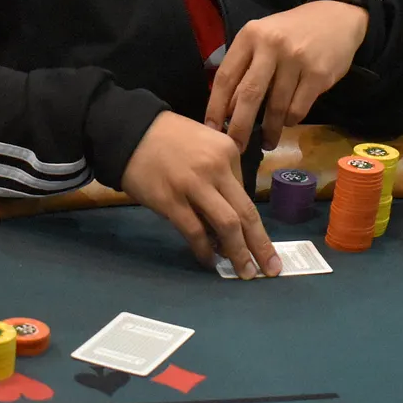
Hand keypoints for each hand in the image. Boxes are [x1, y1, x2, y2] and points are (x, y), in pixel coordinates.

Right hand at [120, 111, 280, 278]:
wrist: (130, 130)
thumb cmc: (169, 138)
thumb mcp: (206, 144)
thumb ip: (220, 173)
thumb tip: (228, 216)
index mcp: (228, 152)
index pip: (246, 194)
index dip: (253, 224)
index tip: (259, 244)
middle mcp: (216, 168)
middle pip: (246, 213)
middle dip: (261, 245)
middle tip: (271, 268)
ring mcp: (193, 185)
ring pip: (226, 225)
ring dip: (238, 253)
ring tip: (245, 272)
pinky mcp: (170, 201)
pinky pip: (195, 232)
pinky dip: (205, 250)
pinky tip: (210, 262)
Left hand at [205, 0, 368, 152]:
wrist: (336, 18)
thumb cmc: (292, 32)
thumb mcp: (263, 39)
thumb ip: (245, 68)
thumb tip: (226, 110)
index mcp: (251, 35)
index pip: (226, 76)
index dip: (215, 107)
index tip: (211, 131)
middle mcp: (271, 45)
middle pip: (249, 95)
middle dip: (239, 127)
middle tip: (236, 148)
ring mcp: (297, 59)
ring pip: (276, 107)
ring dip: (270, 130)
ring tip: (267, 142)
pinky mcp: (318, 74)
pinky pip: (298, 108)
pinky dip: (291, 120)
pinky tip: (289, 121)